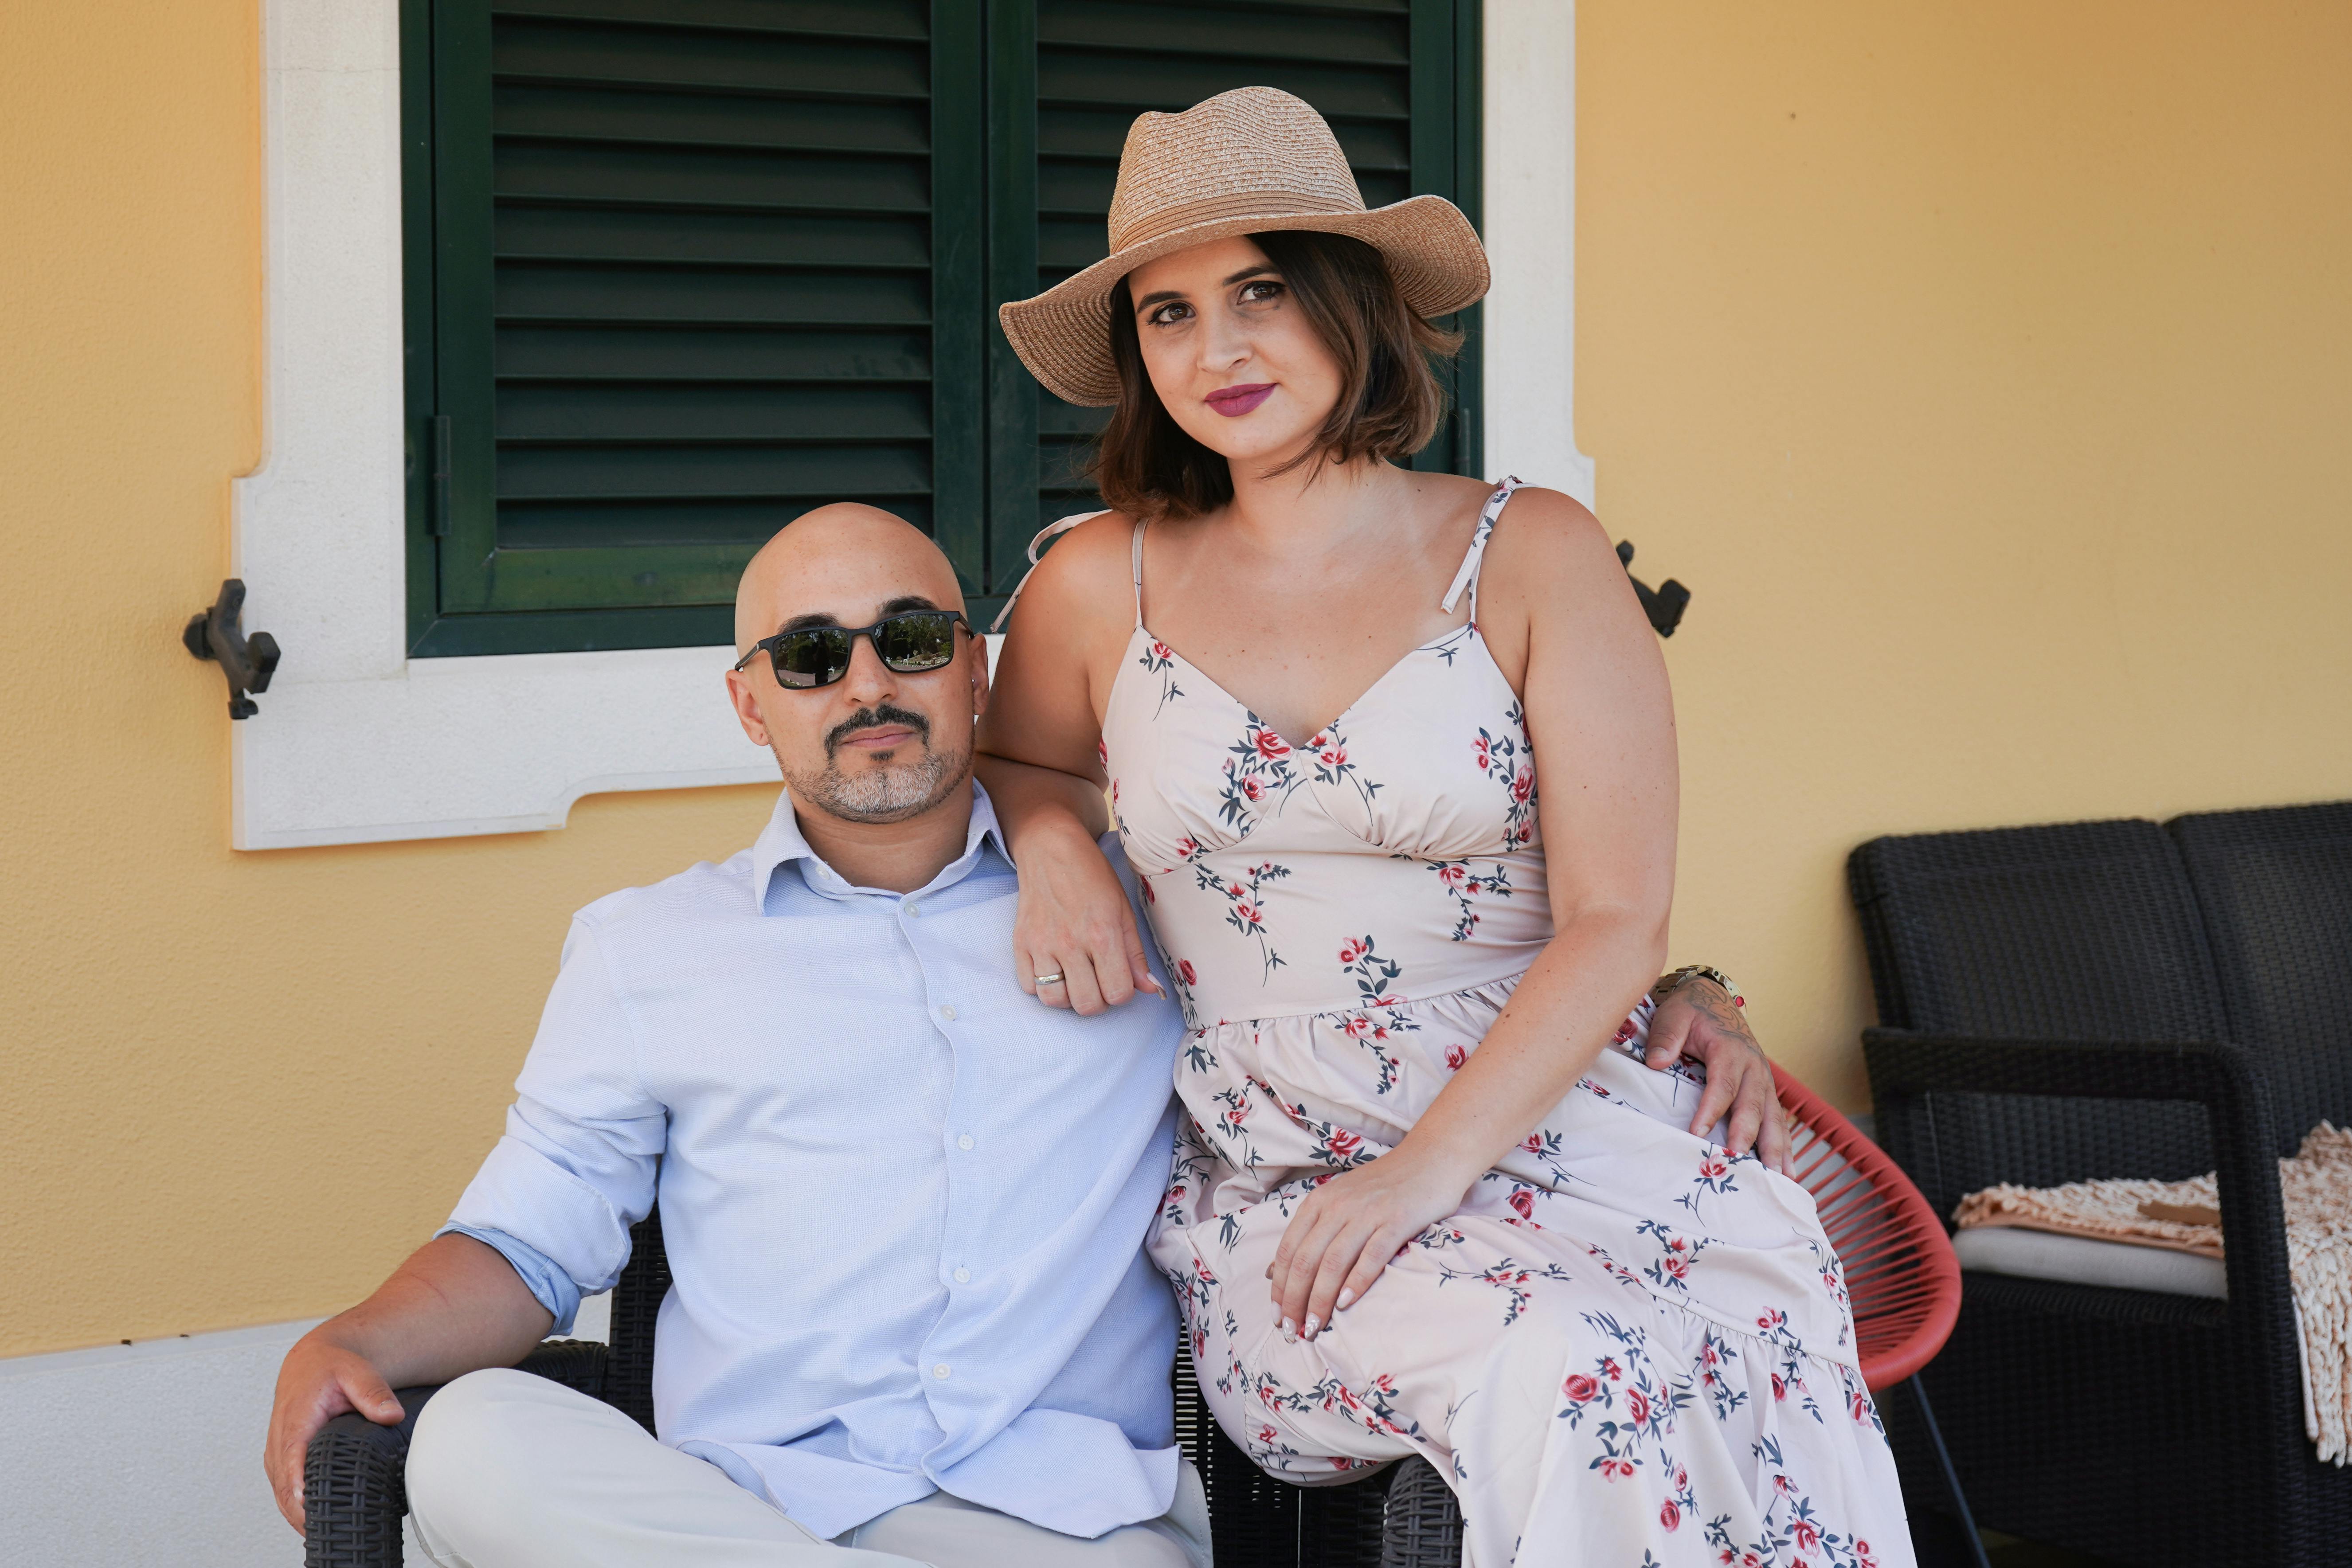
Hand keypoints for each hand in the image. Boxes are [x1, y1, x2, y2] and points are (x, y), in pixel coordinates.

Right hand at [263, 1326, 405, 1533]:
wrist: (311, 1362)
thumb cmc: (331, 1367)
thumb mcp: (356, 1371)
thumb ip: (374, 1393)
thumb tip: (392, 1415)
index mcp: (295, 1422)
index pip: (292, 1462)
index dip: (300, 1488)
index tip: (313, 1508)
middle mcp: (280, 1442)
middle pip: (285, 1489)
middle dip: (303, 1515)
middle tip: (333, 1532)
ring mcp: (277, 1456)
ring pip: (282, 1497)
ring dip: (299, 1518)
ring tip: (328, 1536)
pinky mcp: (280, 1463)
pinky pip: (283, 1494)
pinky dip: (296, 1511)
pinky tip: (316, 1525)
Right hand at [1011, 816, 1162, 1014]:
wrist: (1050, 848)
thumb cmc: (1092, 876)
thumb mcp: (1124, 910)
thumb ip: (1135, 953)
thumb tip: (1148, 988)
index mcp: (1102, 934)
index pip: (1117, 993)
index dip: (1122, 993)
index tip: (1119, 979)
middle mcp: (1070, 943)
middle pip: (1087, 1004)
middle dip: (1098, 1000)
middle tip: (1098, 981)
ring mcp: (1042, 944)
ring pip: (1055, 1001)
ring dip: (1069, 997)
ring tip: (1075, 979)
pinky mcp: (1020, 943)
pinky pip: (1028, 987)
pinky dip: (1041, 986)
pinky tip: (1053, 969)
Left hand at [1268, 1145, 1473, 1341]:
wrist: (1432, 1157)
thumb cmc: (1385, 1185)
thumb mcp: (1339, 1201)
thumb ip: (1309, 1232)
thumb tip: (1272, 1272)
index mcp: (1319, 1201)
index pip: (1288, 1250)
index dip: (1279, 1287)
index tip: (1276, 1316)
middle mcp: (1338, 1205)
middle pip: (1305, 1260)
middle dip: (1294, 1301)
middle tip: (1291, 1332)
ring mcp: (1367, 1212)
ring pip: (1333, 1262)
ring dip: (1320, 1300)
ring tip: (1314, 1329)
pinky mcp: (1397, 1220)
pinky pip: (1371, 1255)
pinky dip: (1356, 1282)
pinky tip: (1346, 1305)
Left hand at [1643, 976, 1790, 1172]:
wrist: (1714, 999)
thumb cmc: (1691, 1011)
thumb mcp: (1674, 1015)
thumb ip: (1666, 1036)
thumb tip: (1656, 1061)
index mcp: (1730, 1051)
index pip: (1722, 1085)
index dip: (1710, 1111)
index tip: (1696, 1134)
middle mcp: (1754, 1068)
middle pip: (1753, 1106)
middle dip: (1748, 1138)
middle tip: (1741, 1166)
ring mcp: (1764, 1081)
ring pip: (1774, 1118)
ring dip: (1776, 1149)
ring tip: (1778, 1180)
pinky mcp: (1766, 1091)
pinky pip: (1779, 1121)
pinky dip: (1785, 1147)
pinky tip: (1788, 1173)